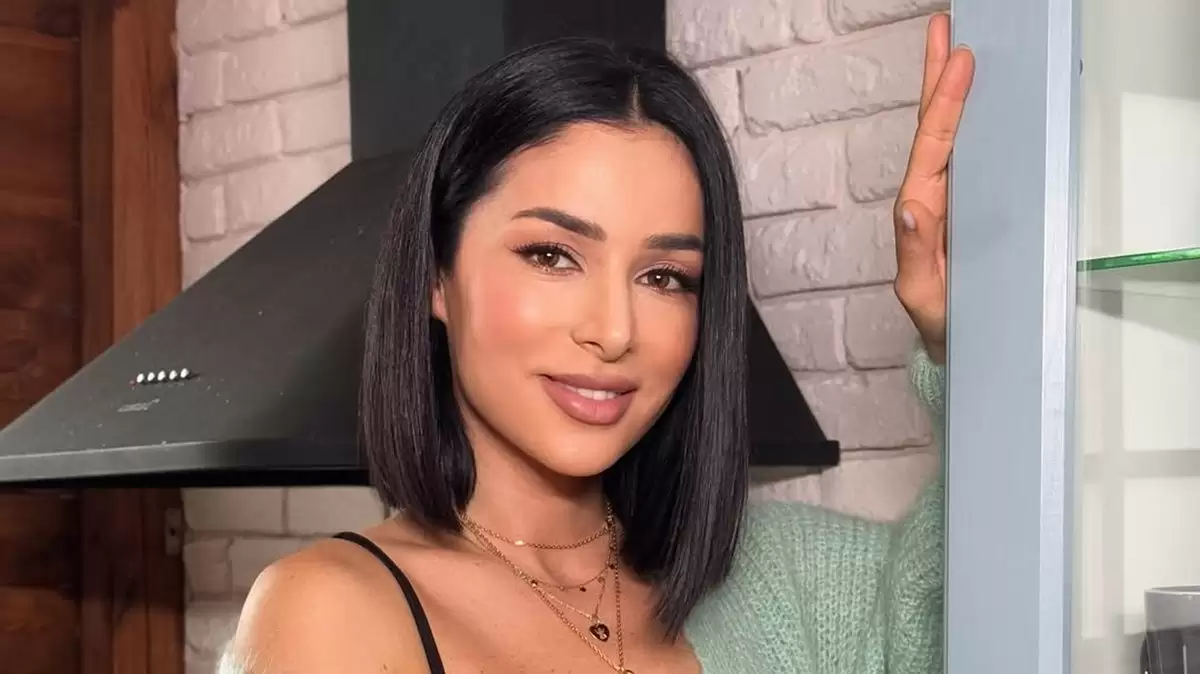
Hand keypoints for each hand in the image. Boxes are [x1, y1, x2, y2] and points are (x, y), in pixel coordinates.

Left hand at [893, 13, 974, 364]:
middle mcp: (930, 197)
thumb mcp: (920, 292)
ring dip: (951, 90)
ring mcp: (948, 199)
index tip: (959, 61)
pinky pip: (966, 155)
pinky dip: (970, 121)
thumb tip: (908, 208)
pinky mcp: (966, 207)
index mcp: (919, 210)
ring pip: (949, 136)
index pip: (932, 146)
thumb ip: (914, 252)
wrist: (950, 347)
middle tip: (947, 29)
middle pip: (935, 128)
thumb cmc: (937, 320)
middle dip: (939, 77)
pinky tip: (979, 96)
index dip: (946, 103)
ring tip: (958, 45)